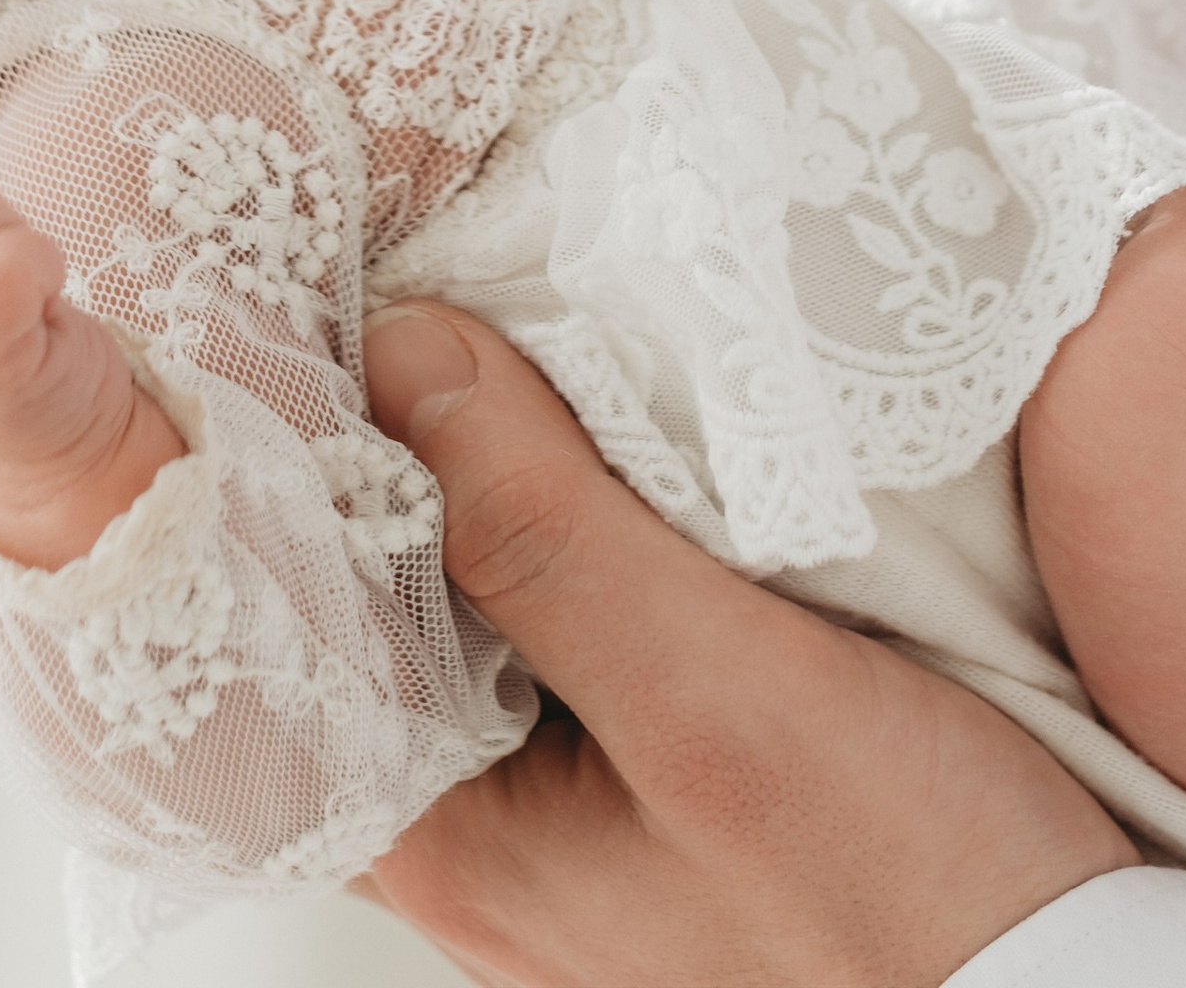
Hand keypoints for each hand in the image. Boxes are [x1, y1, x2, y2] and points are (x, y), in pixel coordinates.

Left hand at [360, 307, 1133, 987]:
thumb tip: (404, 354)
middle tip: (394, 269)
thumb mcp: (717, 702)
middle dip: (387, 435)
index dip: (276, 468)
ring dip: (496, 452)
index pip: (286, 625)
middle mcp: (490, 821)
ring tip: (487, 301)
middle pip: (378, 588)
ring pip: (481, 580)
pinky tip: (607, 410)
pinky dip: (584, 496)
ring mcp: (580, 788)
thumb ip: (546, 535)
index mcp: (452, 840)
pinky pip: (581, 596)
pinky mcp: (671, 745)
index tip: (291, 313)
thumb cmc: (909, 914)